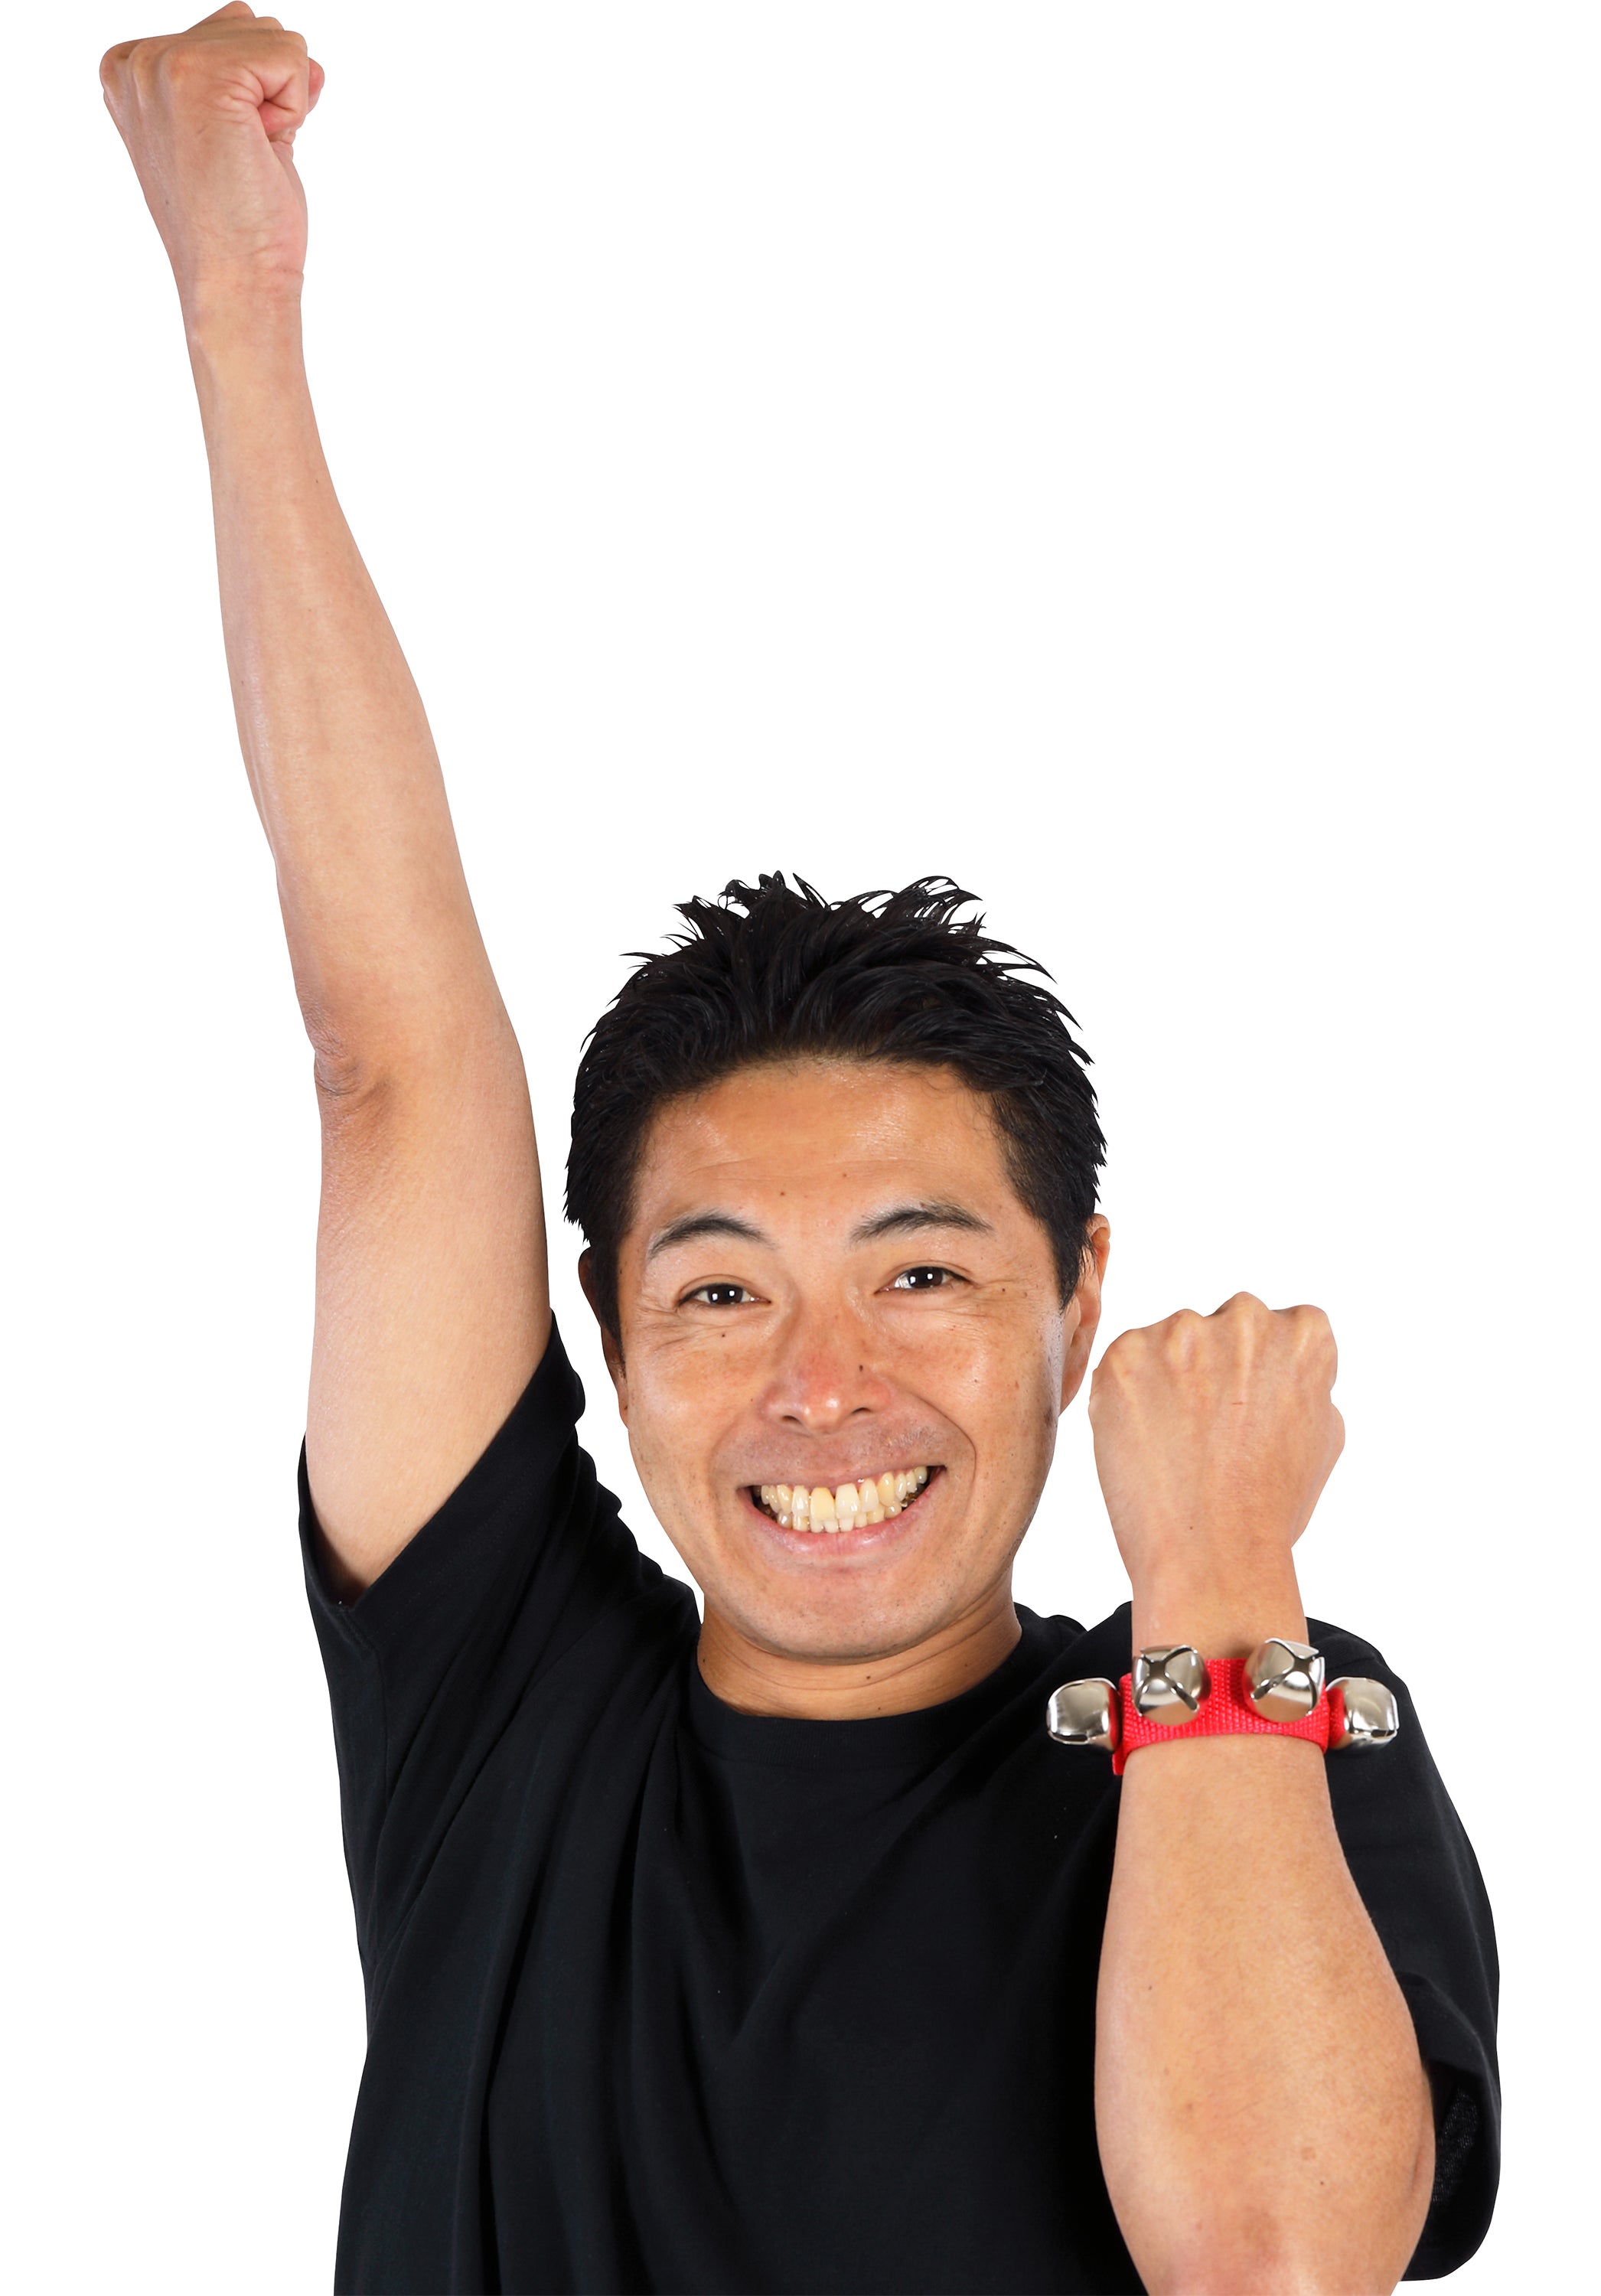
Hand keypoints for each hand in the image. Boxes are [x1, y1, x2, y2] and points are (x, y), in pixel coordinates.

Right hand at [101, 4, 323, 316]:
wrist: (235, 284)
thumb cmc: (241, 230)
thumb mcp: (240, 134)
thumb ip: (256, 82)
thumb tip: (307, 59)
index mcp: (132, 74)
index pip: (229, 34)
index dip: (254, 94)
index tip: (228, 153)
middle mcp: (136, 62)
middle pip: (251, 26)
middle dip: (270, 93)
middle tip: (242, 159)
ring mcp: (160, 64)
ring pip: (273, 37)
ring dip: (283, 102)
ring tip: (247, 157)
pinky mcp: (196, 72)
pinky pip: (291, 55)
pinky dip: (295, 108)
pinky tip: (259, 151)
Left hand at [1087, 1293, 1343, 1646]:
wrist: (1212, 1555)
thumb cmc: (1270, 1509)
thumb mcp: (1324, 1436)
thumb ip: (1307, 1382)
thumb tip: (1283, 1363)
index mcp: (1304, 1333)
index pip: (1282, 1328)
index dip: (1262, 1378)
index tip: (1251, 1417)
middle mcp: (1245, 1317)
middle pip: (1224, 1327)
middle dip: (1216, 1368)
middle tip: (1210, 1434)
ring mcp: (1182, 1331)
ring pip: (1171, 1343)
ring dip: (1168, 1378)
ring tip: (1178, 1445)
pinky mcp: (1125, 1353)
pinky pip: (1126, 1364)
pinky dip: (1129, 1396)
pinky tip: (1146, 1443)